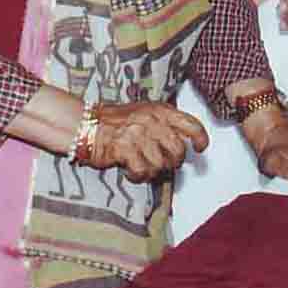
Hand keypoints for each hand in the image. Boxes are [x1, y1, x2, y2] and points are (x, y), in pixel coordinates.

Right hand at [81, 100, 208, 181]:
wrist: (86, 124)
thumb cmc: (117, 122)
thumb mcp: (146, 113)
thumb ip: (166, 124)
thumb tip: (186, 142)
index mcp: (160, 110)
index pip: (191, 124)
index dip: (200, 138)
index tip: (200, 148)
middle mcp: (152, 121)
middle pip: (178, 151)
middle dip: (173, 162)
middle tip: (163, 163)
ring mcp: (138, 135)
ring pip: (161, 165)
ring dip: (152, 171)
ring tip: (141, 165)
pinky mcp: (125, 149)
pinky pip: (142, 172)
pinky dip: (138, 176)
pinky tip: (130, 171)